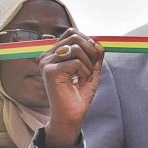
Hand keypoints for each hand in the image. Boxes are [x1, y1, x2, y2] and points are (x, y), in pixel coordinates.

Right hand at [41, 29, 103, 147]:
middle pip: (74, 36)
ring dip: (88, 63)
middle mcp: (48, 55)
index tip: (94, 55)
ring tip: (84, 76)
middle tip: (92, 67)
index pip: (71, 33)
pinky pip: (76, 62)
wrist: (72, 114)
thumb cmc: (79, 95)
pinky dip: (84, 71)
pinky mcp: (50, 71)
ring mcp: (47, 63)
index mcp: (55, 53)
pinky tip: (80, 82)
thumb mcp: (91, 71)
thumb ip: (94, 57)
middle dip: (90, 50)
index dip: (87, 40)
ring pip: (76, 48)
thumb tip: (99, 43)